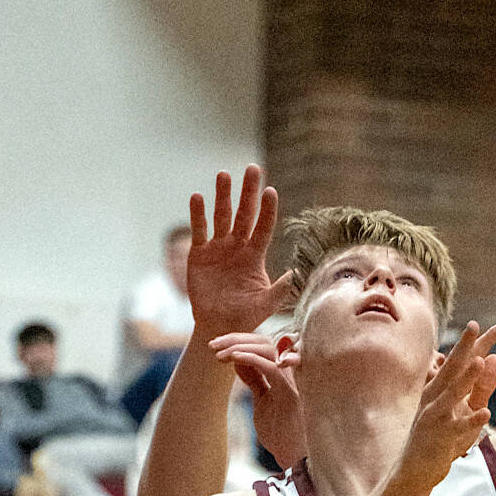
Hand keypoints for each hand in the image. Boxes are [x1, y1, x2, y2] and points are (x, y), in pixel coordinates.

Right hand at [188, 166, 296, 339]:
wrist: (218, 327)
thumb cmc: (245, 316)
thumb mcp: (266, 304)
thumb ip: (281, 289)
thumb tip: (297, 273)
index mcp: (255, 255)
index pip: (263, 227)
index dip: (267, 210)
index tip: (271, 191)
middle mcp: (237, 245)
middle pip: (244, 213)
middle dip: (248, 192)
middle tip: (253, 169)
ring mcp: (218, 248)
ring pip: (221, 216)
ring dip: (223, 195)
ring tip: (224, 174)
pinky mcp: (198, 254)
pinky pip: (199, 230)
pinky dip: (197, 214)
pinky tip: (198, 197)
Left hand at [209, 330, 303, 467]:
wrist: (294, 459)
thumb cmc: (281, 434)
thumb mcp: (262, 401)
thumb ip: (254, 380)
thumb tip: (238, 361)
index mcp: (283, 372)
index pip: (261, 344)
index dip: (238, 341)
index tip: (214, 346)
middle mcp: (290, 372)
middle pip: (264, 341)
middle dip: (236, 339)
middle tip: (212, 345)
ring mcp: (293, 381)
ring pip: (269, 348)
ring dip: (240, 347)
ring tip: (219, 353)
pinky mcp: (292, 393)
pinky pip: (272, 367)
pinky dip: (252, 359)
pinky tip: (234, 358)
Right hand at [396, 321, 495, 495]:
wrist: (415, 470)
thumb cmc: (441, 436)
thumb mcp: (464, 408)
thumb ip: (480, 386)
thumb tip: (492, 357)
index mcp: (440, 386)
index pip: (461, 360)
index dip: (477, 342)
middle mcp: (435, 396)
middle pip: (453, 367)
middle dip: (464, 346)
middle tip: (474, 325)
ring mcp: (436, 415)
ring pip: (453, 393)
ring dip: (466, 377)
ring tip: (480, 361)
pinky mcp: (440, 437)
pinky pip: (459, 428)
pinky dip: (472, 421)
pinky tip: (486, 414)